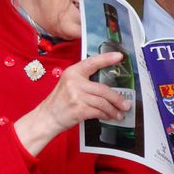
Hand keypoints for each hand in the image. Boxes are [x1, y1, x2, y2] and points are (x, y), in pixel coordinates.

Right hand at [15, 52, 131, 154]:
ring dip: (114, 110)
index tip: (119, 56)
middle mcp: (74, 82)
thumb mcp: (69, 85)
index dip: (107, 58)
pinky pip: (99, 112)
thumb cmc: (60, 102)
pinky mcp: (79, 109)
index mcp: (73, 72)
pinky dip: (106, 115)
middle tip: (126, 104)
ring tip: (119, 114)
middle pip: (104, 89)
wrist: (47, 117)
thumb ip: (85, 82)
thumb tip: (109, 87)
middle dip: (118, 99)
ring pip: (103, 102)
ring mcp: (76, 96)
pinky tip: (108, 117)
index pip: (92, 62)